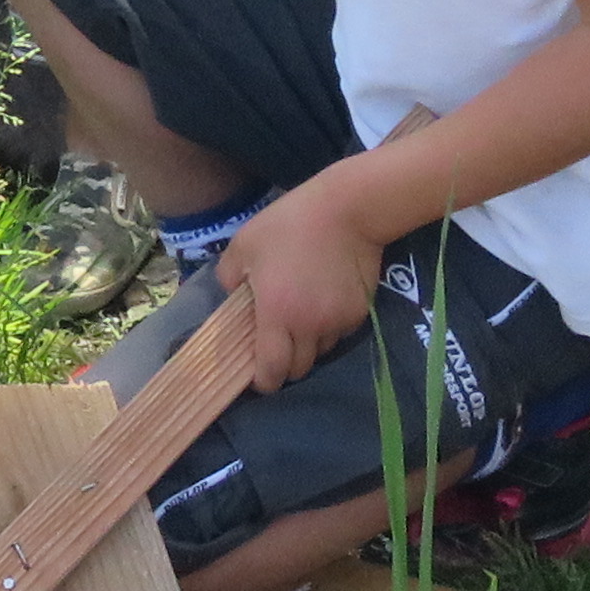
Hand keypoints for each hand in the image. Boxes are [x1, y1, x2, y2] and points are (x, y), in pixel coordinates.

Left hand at [218, 173, 391, 384]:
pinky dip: (328, 327)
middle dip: (285, 363)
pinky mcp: (360, 312)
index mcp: (277, 314)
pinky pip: (339, 332)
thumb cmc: (290, 224)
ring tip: (301, 316)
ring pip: (320, 351)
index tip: (257, 375)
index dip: (263, 381)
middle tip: (276, 341)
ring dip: (307, 344)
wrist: (348, 208)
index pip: (272, 371)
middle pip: (298, 368)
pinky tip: (323, 300)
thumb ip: (229, 276)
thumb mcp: (245, 243)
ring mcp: (337, 322)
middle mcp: (309, 327)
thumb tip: (233, 296)